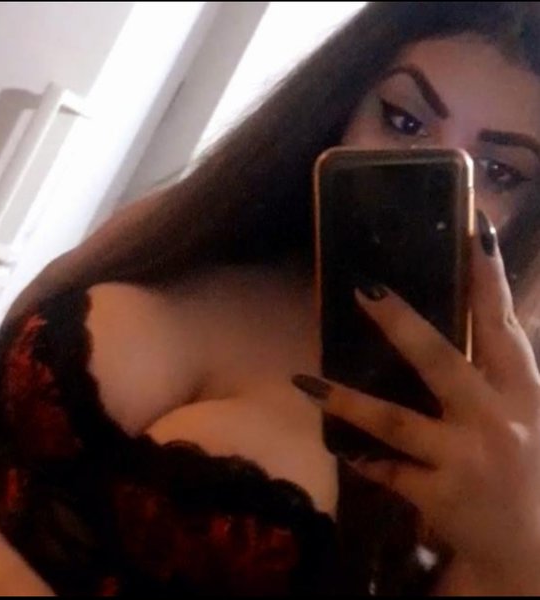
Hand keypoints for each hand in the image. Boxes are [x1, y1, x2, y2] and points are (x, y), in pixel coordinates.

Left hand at [293, 212, 539, 593]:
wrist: (534, 548)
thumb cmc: (526, 464)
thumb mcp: (521, 409)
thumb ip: (497, 366)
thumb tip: (478, 307)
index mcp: (521, 391)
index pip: (503, 325)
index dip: (490, 278)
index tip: (472, 229)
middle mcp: (495, 420)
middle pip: (441, 362)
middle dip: (402, 324)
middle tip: (363, 289)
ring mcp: (465, 459)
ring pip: (396, 420)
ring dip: (348, 399)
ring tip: (306, 381)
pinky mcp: (440, 496)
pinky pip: (388, 470)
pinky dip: (362, 456)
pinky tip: (336, 443)